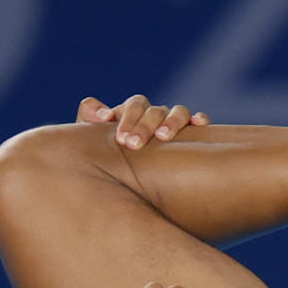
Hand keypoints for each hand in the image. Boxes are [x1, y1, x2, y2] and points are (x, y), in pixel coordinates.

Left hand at [76, 94, 209, 149]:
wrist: (127, 181)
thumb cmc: (109, 159)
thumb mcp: (95, 142)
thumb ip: (88, 122)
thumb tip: (99, 112)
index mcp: (133, 113)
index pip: (133, 106)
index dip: (128, 119)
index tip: (121, 140)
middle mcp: (154, 115)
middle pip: (153, 110)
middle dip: (143, 125)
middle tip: (134, 145)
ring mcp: (173, 123)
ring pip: (178, 111)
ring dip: (171, 120)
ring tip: (163, 136)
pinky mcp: (192, 135)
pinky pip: (198, 121)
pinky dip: (199, 119)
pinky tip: (199, 124)